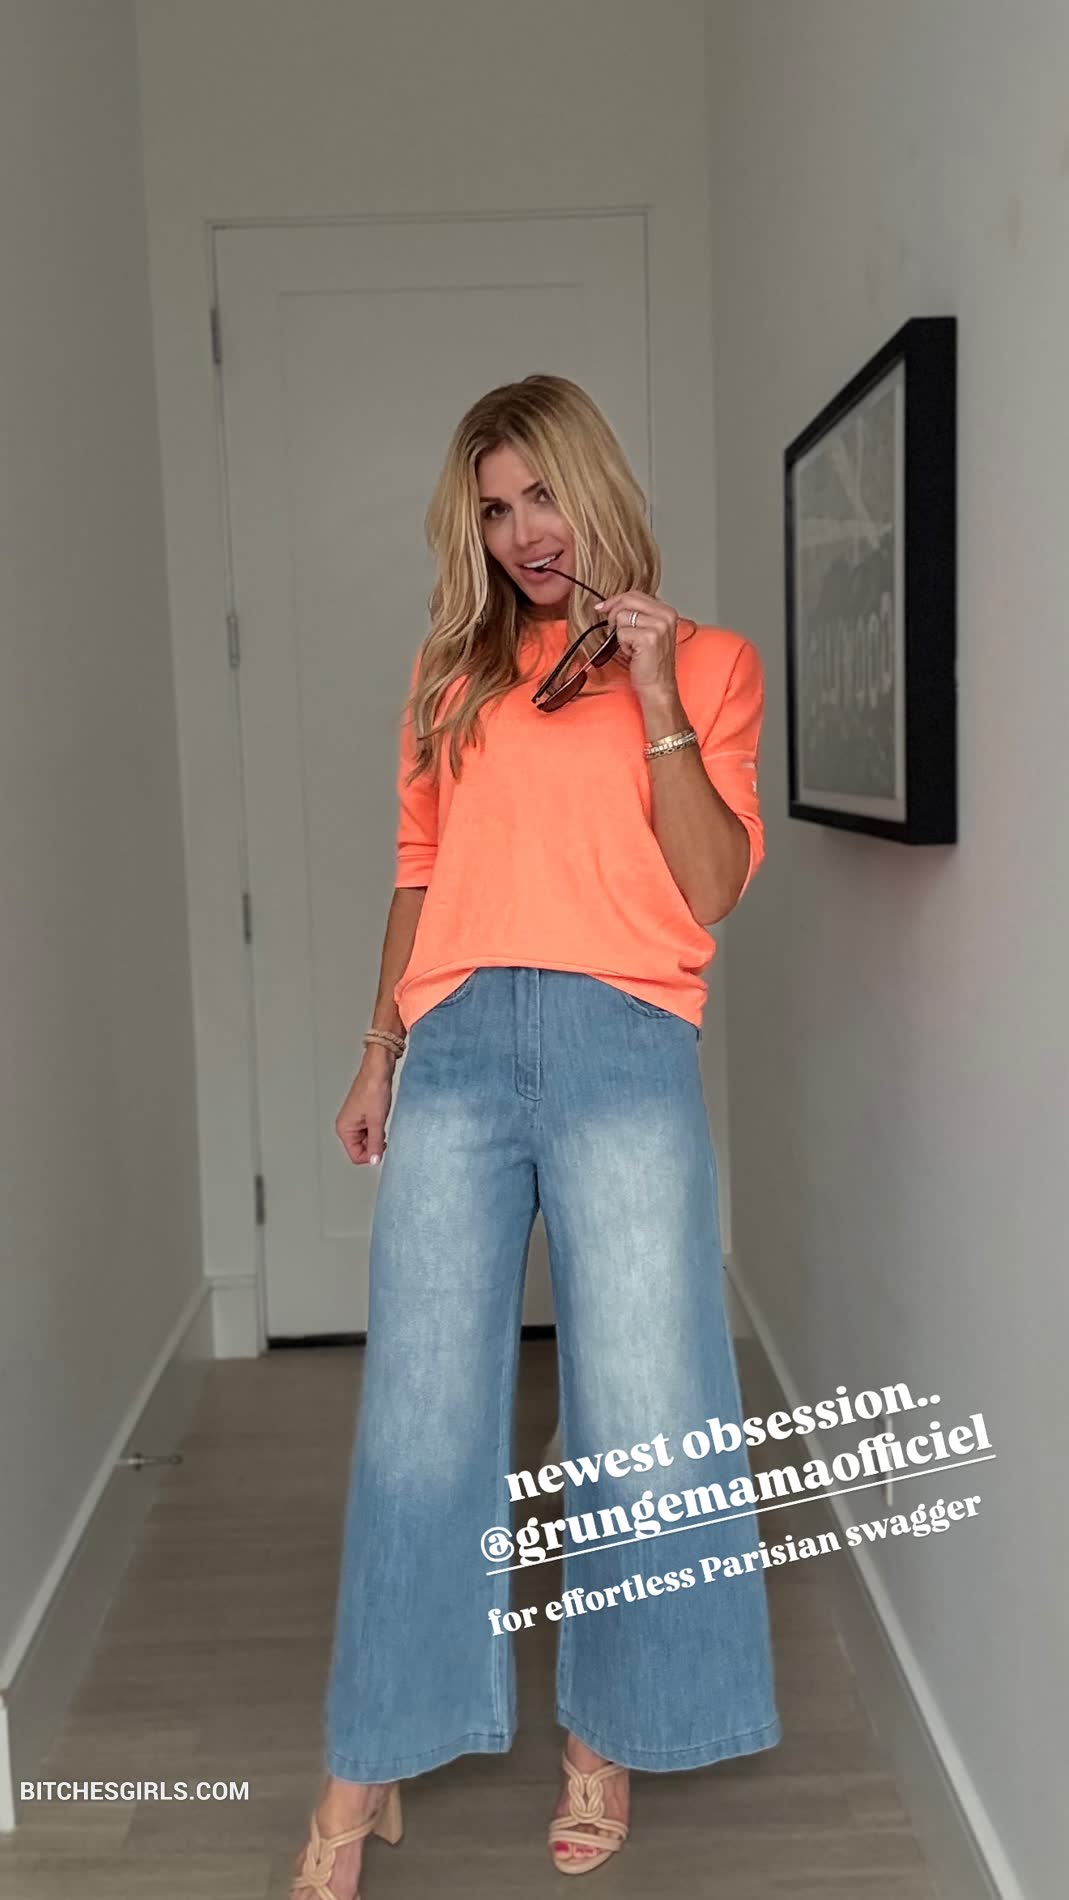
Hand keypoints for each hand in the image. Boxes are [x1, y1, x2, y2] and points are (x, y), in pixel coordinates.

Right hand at [335, 1047, 394, 1164]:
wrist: (377, 1070)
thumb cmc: (373, 1089)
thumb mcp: (377, 1121)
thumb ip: (376, 1143)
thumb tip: (375, 1160)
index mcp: (344, 1129)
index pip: (356, 1156)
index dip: (371, 1155)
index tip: (382, 1147)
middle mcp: (346, 1126)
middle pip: (361, 1149)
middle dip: (374, 1144)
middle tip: (383, 1131)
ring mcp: (354, 1120)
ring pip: (366, 1140)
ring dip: (376, 1135)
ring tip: (381, 1121)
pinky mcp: (361, 1115)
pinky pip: (369, 1130)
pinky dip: (377, 1128)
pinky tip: (381, 1118)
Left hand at [595, 590, 679, 697]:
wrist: (658, 685)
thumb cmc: (651, 662)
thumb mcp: (648, 631)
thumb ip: (637, 614)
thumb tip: (611, 604)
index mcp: (667, 611)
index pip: (635, 594)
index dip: (616, 600)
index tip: (602, 607)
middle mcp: (666, 615)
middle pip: (627, 600)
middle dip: (614, 613)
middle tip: (612, 628)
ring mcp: (659, 626)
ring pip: (622, 616)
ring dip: (621, 634)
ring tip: (632, 646)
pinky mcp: (648, 638)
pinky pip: (621, 632)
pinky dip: (622, 645)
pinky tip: (633, 653)